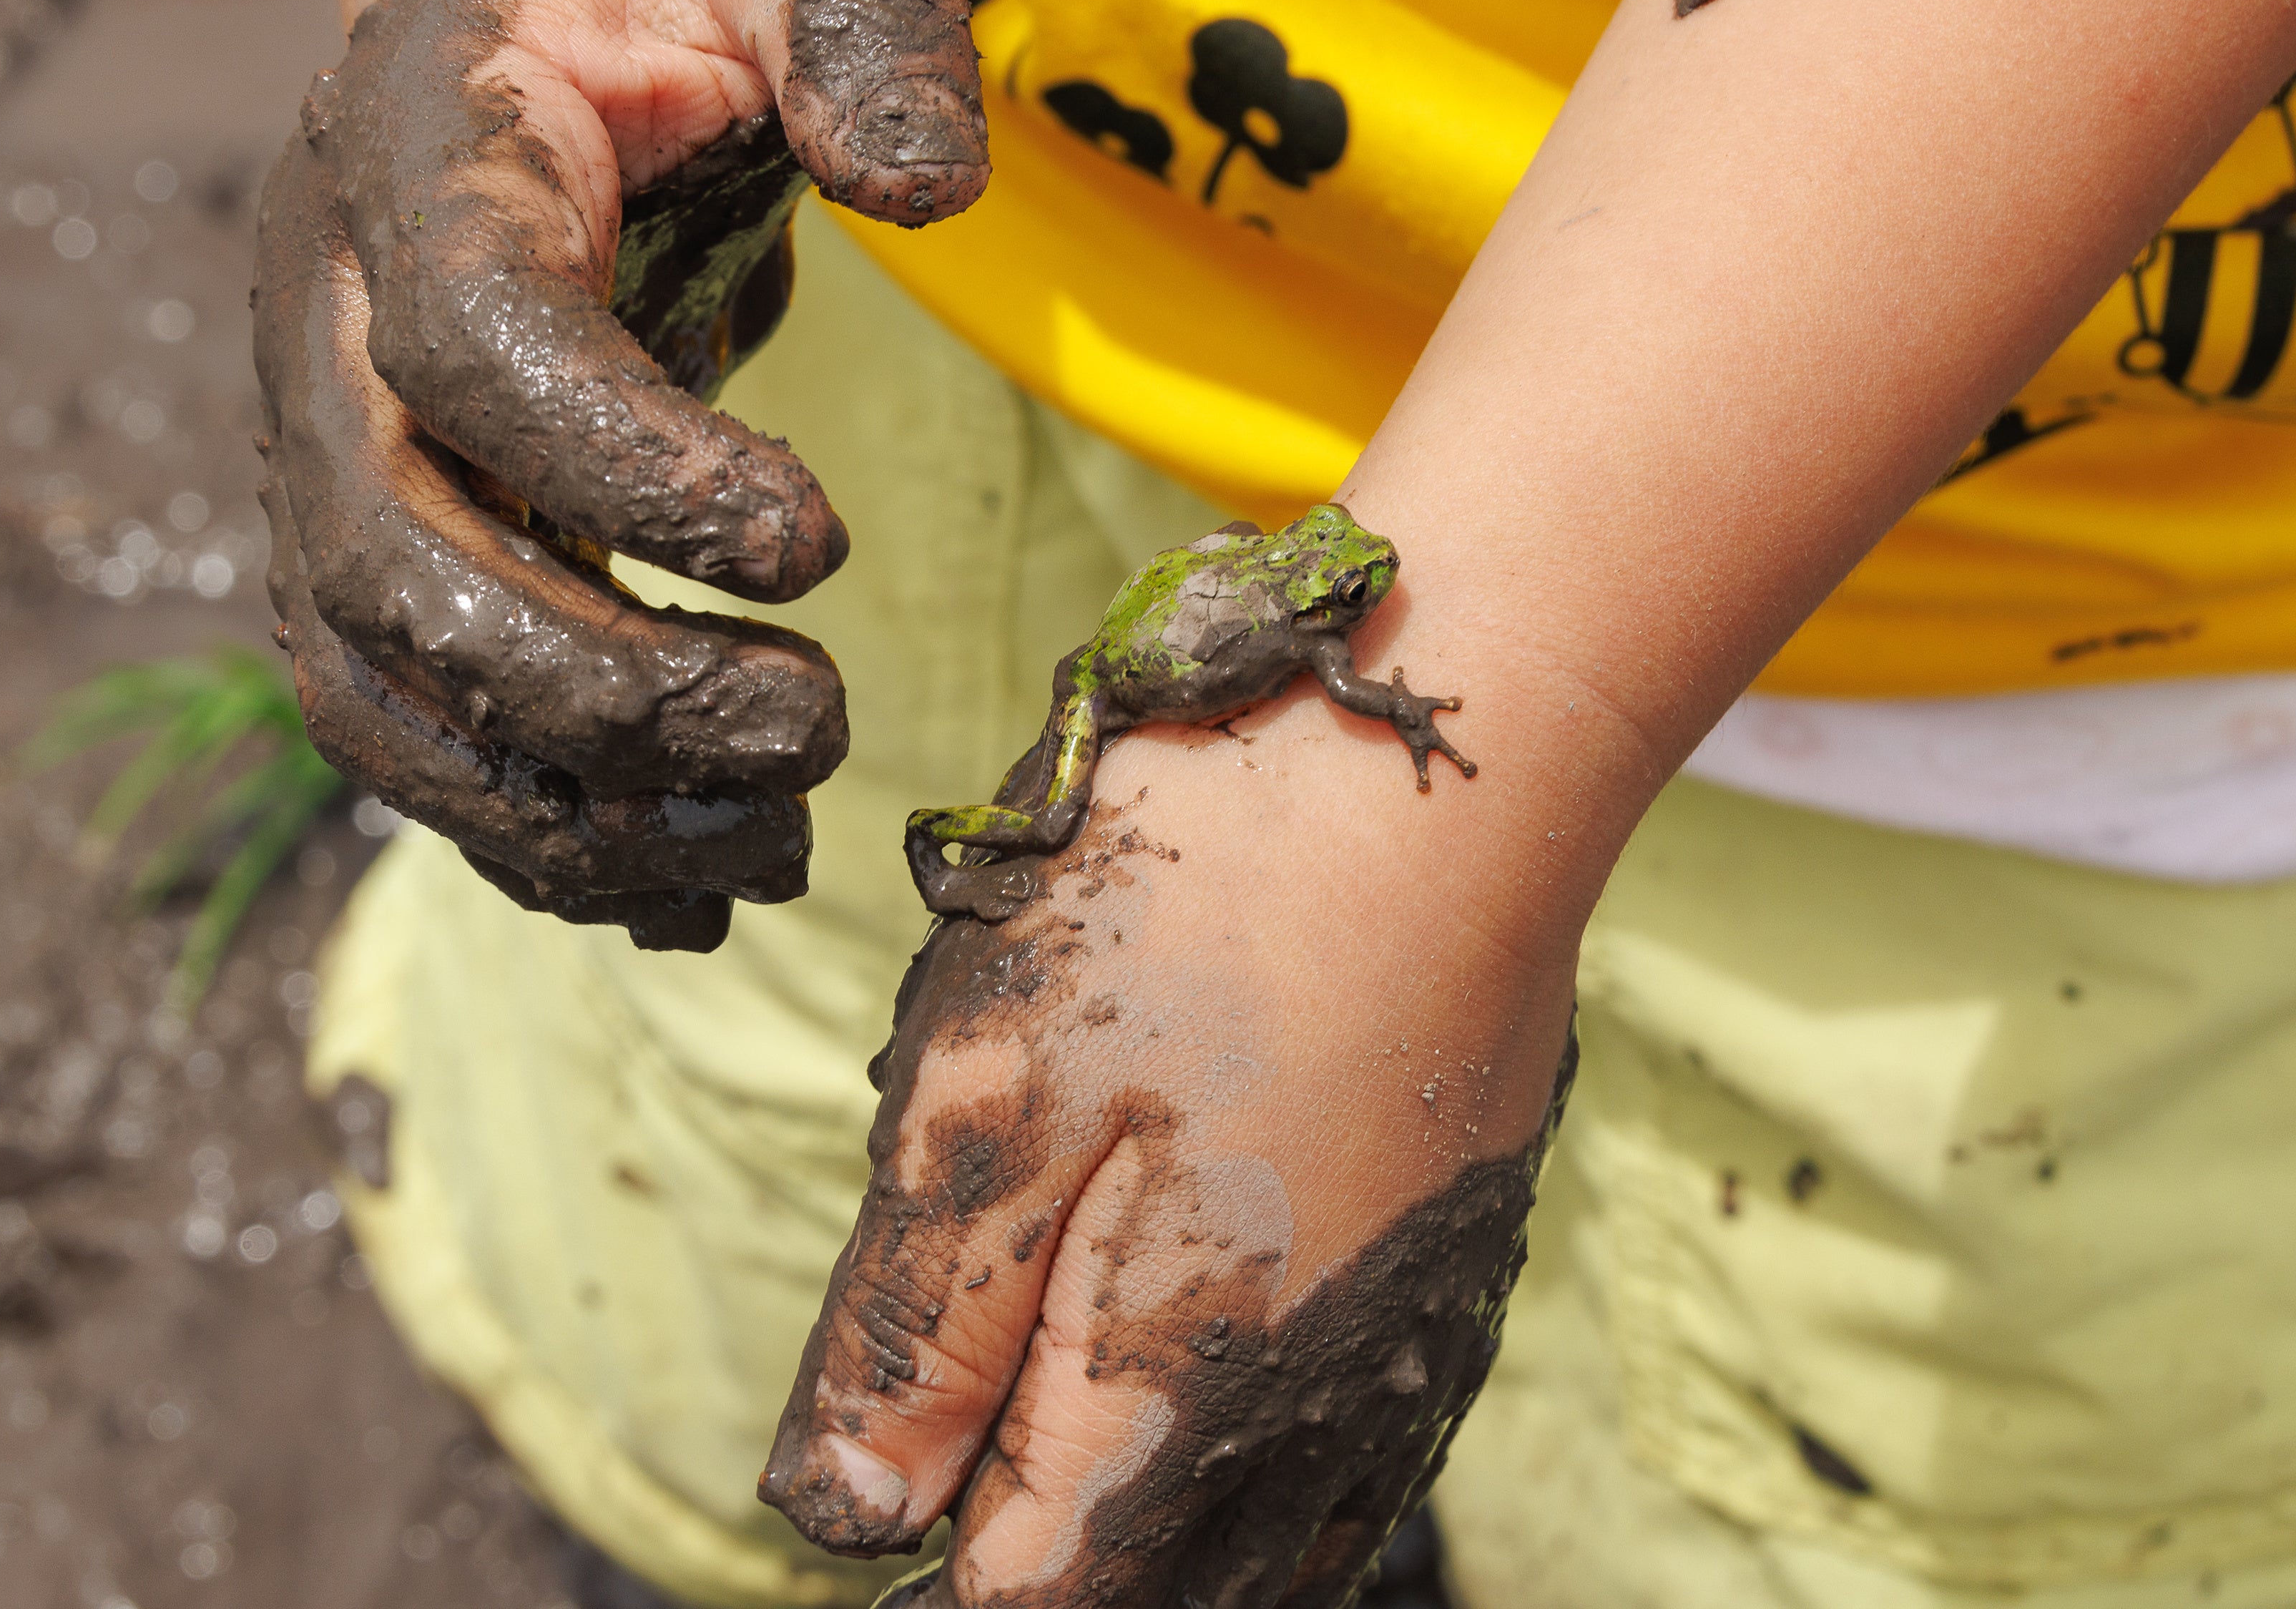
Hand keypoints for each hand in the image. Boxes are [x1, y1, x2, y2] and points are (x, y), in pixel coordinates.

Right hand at [253, 0, 985, 948]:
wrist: (531, 19)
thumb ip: (856, 11)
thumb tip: (928, 190)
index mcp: (412, 158)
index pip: (469, 344)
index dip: (623, 464)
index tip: (816, 543)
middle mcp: (327, 325)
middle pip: (391, 559)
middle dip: (600, 687)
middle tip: (818, 733)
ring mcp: (330, 453)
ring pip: (381, 689)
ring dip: (566, 806)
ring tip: (770, 848)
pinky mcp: (378, 550)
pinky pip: (418, 734)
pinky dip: (541, 834)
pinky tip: (694, 882)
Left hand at [759, 696, 1578, 1608]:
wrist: (1430, 770)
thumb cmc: (1192, 906)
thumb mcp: (985, 1104)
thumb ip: (912, 1337)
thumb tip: (843, 1512)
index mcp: (1173, 1402)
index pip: (1021, 1599)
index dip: (918, 1541)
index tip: (882, 1444)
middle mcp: (1313, 1424)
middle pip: (1143, 1590)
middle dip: (1029, 1532)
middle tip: (957, 1400)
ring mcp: (1407, 1358)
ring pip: (1263, 1545)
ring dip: (1139, 1507)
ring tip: (1056, 1378)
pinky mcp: (1452, 1280)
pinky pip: (1349, 1459)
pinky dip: (1252, 1463)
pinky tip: (1196, 1363)